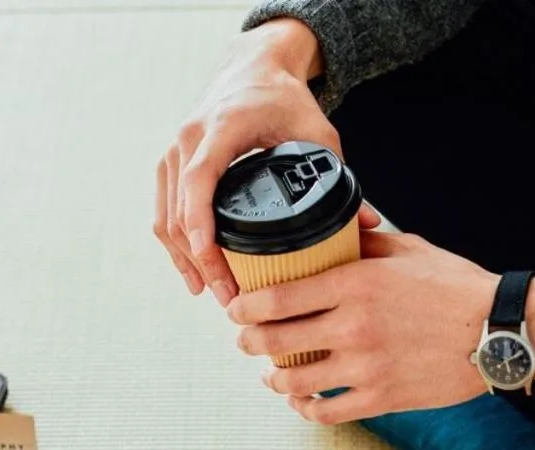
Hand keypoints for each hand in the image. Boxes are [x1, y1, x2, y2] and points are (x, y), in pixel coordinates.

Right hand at [154, 18, 335, 305]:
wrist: (252, 66)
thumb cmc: (285, 98)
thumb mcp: (317, 133)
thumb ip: (340, 175)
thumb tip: (370, 222)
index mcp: (222, 127)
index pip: (200, 179)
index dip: (200, 222)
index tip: (209, 259)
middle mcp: (189, 137)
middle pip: (181, 208)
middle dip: (201, 259)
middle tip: (229, 297)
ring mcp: (174, 150)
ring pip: (166, 216)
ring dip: (185, 259)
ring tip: (211, 293)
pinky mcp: (170, 163)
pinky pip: (164, 210)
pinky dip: (176, 244)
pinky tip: (194, 272)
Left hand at [227, 231, 499, 423]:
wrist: (501, 330)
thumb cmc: (457, 285)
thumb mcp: (409, 248)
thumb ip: (366, 240)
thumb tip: (337, 226)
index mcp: (356, 283)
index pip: (278, 296)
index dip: (245, 305)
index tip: (236, 308)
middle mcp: (354, 326)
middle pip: (276, 340)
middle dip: (250, 342)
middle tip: (246, 341)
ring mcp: (366, 366)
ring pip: (295, 382)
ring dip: (274, 379)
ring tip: (271, 376)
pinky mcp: (382, 398)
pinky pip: (327, 413)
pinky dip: (306, 410)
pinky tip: (302, 404)